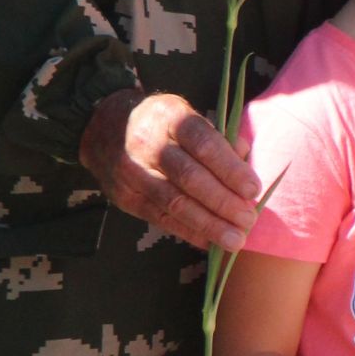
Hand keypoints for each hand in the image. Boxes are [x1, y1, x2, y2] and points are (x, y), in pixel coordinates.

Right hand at [79, 88, 262, 251]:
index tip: (253, 189)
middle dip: (223, 202)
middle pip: (190, 177)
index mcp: (170, 116)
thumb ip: (216, 137)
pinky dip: (188, 232)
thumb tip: (244, 160)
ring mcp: (133, 172)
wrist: (101, 126)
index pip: (204, 144)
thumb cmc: (158, 122)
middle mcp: (148, 144)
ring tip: (235, 240)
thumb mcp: (185, 114)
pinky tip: (209, 242)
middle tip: (249, 220)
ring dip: (209, 225)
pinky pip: (160, 218)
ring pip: (175, 203)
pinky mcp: (125, 196)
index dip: (230, 169)